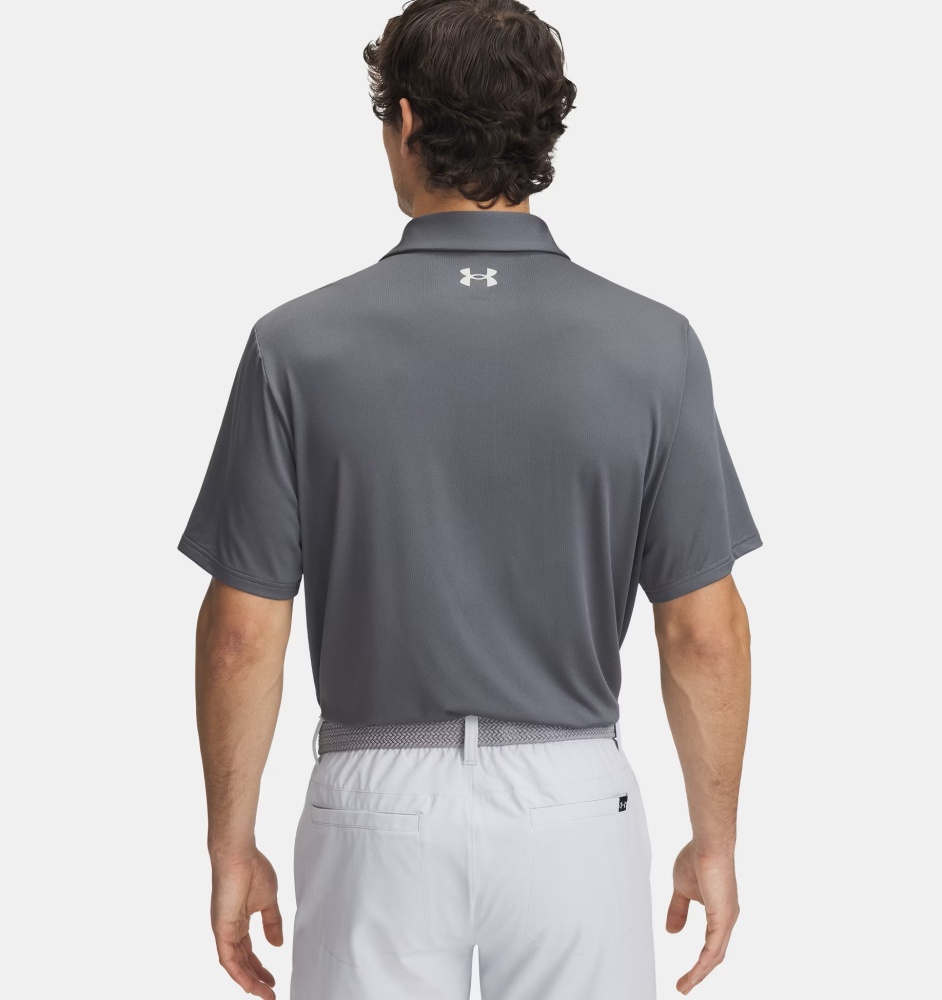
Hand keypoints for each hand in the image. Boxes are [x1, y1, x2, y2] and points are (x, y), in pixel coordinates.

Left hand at [211, 849, 283, 998]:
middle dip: (256, 978)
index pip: (249, 951)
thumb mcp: (269, 900)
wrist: (239, 855)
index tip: (272, 979)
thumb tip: (277, 943)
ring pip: (234, 964)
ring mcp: (224, 930)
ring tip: (264, 993)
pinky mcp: (221, 929)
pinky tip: (248, 984)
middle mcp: (230, 928)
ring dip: (248, 981)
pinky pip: (227, 958)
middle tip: (270, 992)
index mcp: (240, 920)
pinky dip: (237, 973)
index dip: (260, 967)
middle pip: (242, 961)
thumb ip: (272, 922)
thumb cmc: (253, 869)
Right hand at [666, 842, 739, 994]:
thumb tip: (672, 931)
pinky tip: (694, 975)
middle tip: (684, 986)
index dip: (699, 961)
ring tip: (684, 987)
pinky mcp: (723, 919)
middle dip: (699, 973)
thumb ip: (678, 910)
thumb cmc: (697, 859)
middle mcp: (727, 919)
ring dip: (699, 974)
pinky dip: (702, 965)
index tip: (687, 974)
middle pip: (714, 956)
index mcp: (719, 912)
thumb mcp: (681, 889)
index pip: (711, 944)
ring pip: (714, 957)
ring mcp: (726, 920)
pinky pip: (713, 950)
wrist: (708, 845)